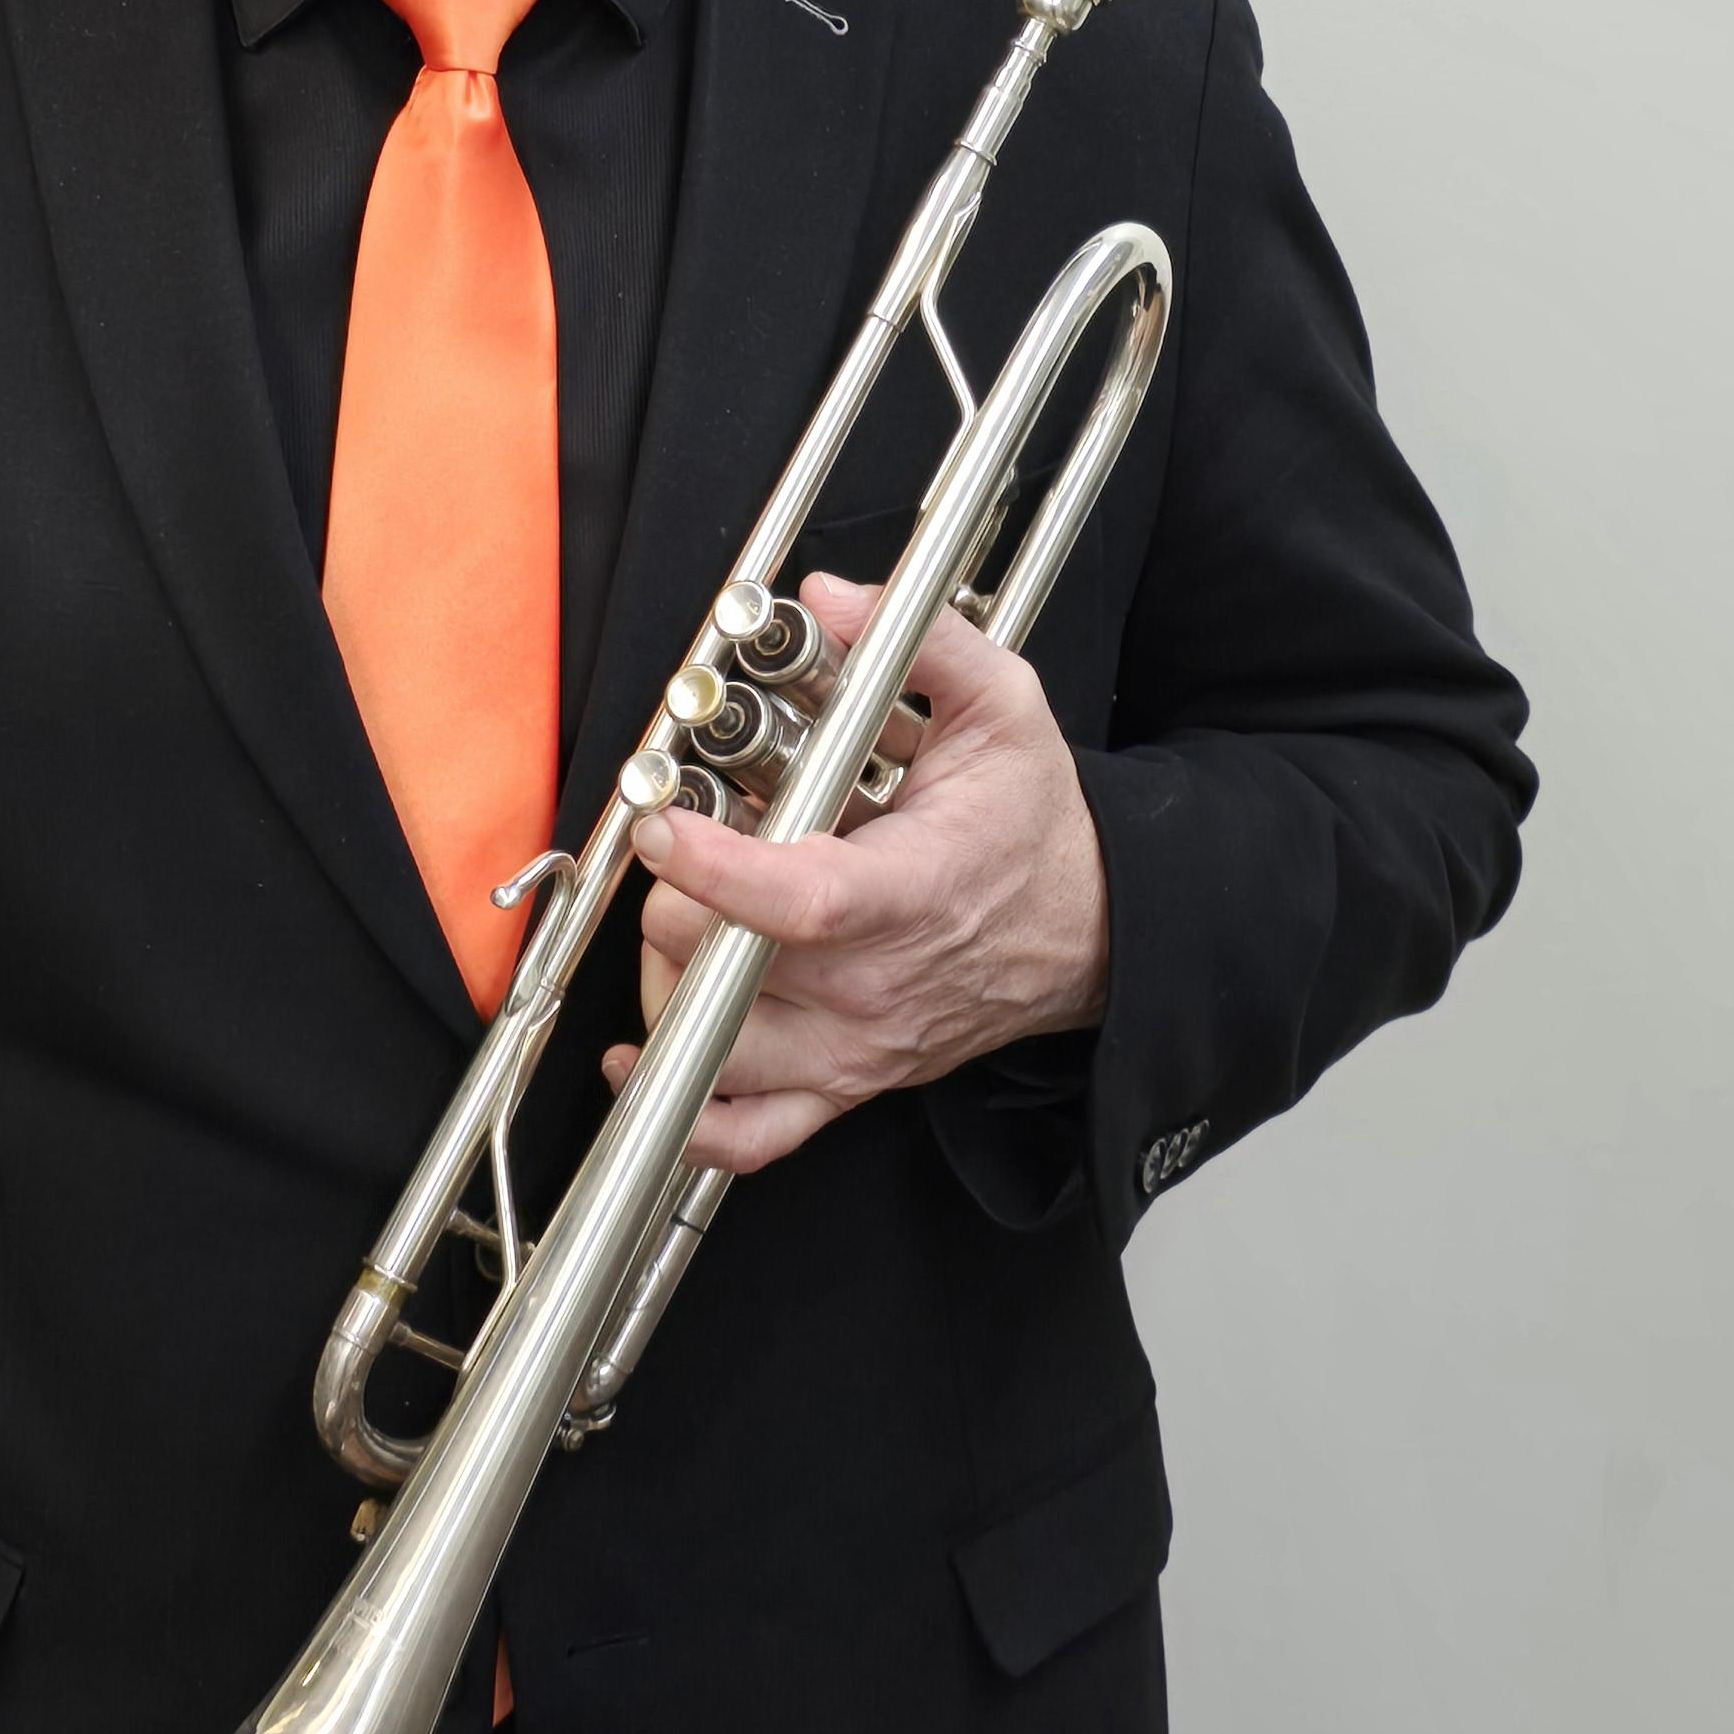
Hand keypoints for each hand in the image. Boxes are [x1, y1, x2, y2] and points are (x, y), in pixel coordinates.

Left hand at [605, 572, 1108, 1173]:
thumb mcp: (1004, 708)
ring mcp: (858, 1045)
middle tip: (675, 851)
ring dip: (666, 988)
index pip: (804, 904)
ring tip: (675, 923)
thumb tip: (834, 596)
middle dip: (674, 905)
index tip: (660, 829)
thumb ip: (922, 642)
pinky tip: (643, 1058)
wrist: (1090, 931)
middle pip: (731, 972)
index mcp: (914, 891)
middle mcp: (879, 985)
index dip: (718, 873)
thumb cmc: (1032, 827)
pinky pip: (749, 1137)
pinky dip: (686, 1116)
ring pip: (718, 1053)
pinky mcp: (848, 1083)